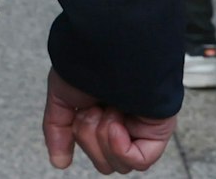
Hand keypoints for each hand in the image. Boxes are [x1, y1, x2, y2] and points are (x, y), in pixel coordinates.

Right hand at [42, 69, 176, 173]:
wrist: (106, 52)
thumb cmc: (86, 64)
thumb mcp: (63, 99)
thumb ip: (58, 131)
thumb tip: (59, 162)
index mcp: (103, 116)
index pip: (93, 149)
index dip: (81, 136)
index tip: (80, 111)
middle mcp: (124, 124)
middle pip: (104, 162)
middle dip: (90, 138)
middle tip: (94, 109)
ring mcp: (141, 129)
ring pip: (119, 164)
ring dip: (104, 137)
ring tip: (107, 109)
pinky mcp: (157, 132)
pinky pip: (138, 161)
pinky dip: (120, 147)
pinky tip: (116, 122)